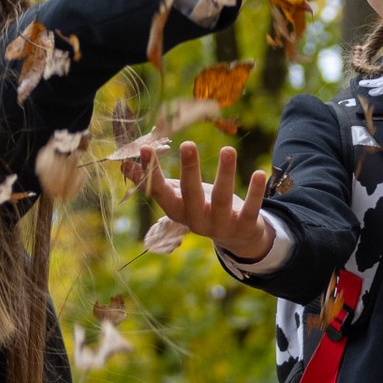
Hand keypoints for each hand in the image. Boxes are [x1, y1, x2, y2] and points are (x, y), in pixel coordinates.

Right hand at [146, 140, 281, 269]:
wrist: (236, 237)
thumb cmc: (201, 207)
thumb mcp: (177, 196)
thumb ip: (153, 181)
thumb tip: (123, 164)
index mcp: (176, 211)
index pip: (159, 191)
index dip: (151, 172)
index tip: (145, 148)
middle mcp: (195, 220)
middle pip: (190, 195)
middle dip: (189, 171)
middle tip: (187, 144)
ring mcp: (220, 225)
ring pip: (222, 199)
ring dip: (225, 174)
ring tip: (227, 149)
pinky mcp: (244, 226)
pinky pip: (250, 209)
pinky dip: (254, 192)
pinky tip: (258, 173)